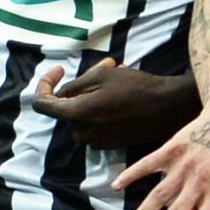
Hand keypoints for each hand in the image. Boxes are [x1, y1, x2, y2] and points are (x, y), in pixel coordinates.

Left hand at [31, 60, 199, 147]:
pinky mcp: (109, 144)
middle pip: (67, 107)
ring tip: (117, 74)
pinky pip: (95, 123)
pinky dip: (101, 108)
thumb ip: (74, 85)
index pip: (42, 104)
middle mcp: (82, 132)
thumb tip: (63, 93)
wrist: (167, 108)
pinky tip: (121, 93)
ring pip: (82, 114)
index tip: (60, 70)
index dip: (45, 83)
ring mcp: (96, 141)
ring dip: (92, 94)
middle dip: (80, 85)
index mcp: (76, 114)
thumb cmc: (135, 88)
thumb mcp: (101, 76)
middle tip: (104, 65)